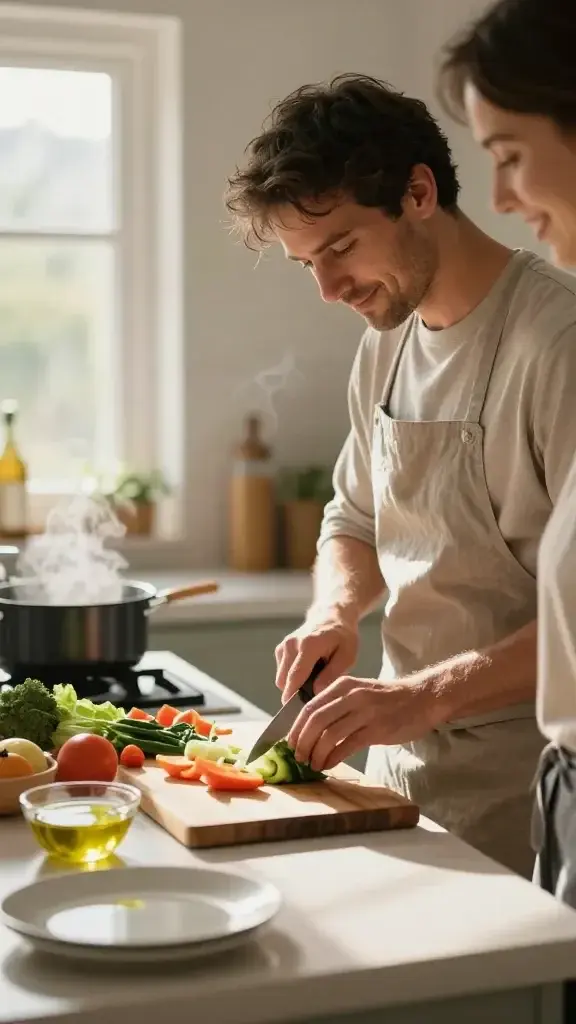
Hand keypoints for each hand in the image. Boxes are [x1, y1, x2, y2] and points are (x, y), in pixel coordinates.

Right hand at [274, 613, 358, 703]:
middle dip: (297, 694)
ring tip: (315, 681)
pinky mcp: (280, 649)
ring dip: (294, 685)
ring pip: (282, 679)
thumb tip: (316, 693)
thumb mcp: (348, 655)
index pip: (296, 676)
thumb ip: (332, 674)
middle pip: (285, 681)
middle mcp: (291, 644)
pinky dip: (292, 677)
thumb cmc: (343, 637)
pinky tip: (309, 672)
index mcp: (309, 644)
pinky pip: (282, 672)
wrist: (331, 616)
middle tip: (315, 698)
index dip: (293, 697)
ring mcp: (283, 646)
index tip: (296, 716)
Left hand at [287, 673, 441, 771]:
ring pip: (329, 734)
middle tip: (299, 757)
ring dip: (316, 753)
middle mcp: (352, 696)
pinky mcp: (377, 729)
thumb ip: (336, 704)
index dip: (296, 728)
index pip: (309, 707)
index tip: (290, 743)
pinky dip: (333, 758)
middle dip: (302, 742)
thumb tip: (309, 728)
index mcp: (343, 685)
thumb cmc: (387, 699)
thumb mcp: (359, 692)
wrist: (422, 698)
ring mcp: (365, 712)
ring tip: (313, 764)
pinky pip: (347, 746)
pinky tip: (329, 764)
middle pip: (315, 720)